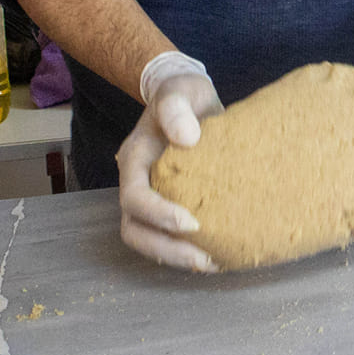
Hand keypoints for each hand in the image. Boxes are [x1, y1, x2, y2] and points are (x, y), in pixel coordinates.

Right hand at [115, 51, 223, 272]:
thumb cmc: (183, 95)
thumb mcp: (181, 91)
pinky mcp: (168, 205)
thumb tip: (186, 138)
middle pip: (135, 230)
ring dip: (176, 257)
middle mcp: (137, 184)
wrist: (187, 100)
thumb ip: (177, 108)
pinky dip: (187, 250)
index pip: (135, 198)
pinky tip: (218, 255)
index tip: (193, 222)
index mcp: (135, 160)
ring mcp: (151, 198)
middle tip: (205, 259)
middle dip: (166, 250)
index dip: (158, 215)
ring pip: (149, 240)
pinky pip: (168, 237)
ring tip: (214, 263)